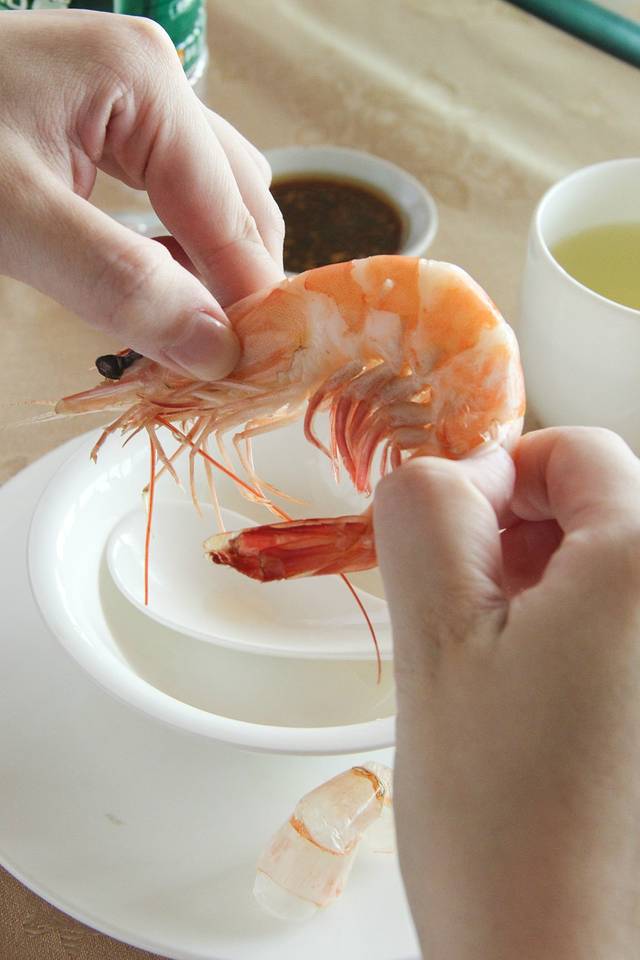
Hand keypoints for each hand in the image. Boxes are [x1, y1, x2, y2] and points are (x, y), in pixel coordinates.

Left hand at [0, 11, 283, 379]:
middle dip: (237, 288)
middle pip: (239, 206)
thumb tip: (216, 350)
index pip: (231, 215)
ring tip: (192, 343)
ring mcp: (134, 102)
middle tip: (223, 368)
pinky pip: (170, 201)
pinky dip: (175, 258)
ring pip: (212, 206)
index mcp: (145, 84)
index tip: (260, 375)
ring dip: (210, 277)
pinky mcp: (108, 127)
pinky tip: (159, 299)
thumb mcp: (11, 218)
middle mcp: (156, 84)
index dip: (252, 302)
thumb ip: (118, 283)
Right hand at [374, 427, 639, 957]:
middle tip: (469, 622)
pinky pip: (625, 632)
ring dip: (545, 596)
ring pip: (610, 573)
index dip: (495, 481)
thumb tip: (440, 473)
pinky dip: (578, 642)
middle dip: (520, 542)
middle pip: (601, 508)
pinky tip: (541, 709)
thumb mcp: (436, 644)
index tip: (451, 547)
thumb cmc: (508, 833)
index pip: (574, 450)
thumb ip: (425, 517)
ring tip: (502, 678)